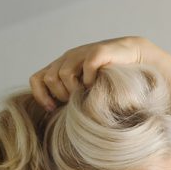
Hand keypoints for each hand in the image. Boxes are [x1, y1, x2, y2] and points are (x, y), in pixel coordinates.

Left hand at [29, 36, 148, 111]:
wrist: (133, 55)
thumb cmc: (108, 77)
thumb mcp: (85, 88)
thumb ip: (71, 97)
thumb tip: (56, 118)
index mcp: (60, 66)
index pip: (37, 79)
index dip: (41, 96)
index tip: (54, 109)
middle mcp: (67, 58)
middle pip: (49, 79)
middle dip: (61, 95)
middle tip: (76, 101)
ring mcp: (81, 53)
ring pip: (64, 74)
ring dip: (75, 89)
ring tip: (87, 93)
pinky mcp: (98, 51)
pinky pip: (87, 66)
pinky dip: (90, 79)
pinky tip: (97, 84)